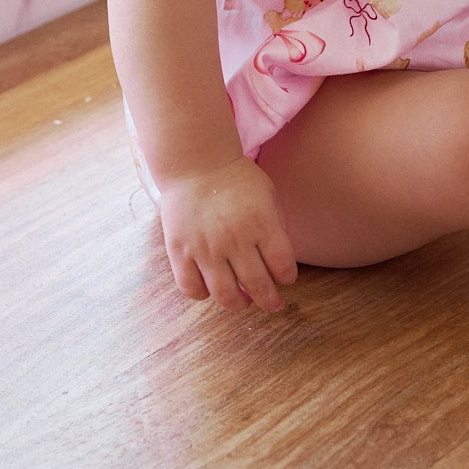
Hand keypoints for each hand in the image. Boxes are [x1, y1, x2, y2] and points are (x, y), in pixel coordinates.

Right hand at [158, 154, 297, 312]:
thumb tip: (280, 262)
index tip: (286, 278)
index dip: (287, 277)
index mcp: (261, 222)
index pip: (282, 265)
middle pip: (258, 285)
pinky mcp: (180, 252)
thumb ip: (276, 227)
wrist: (197, 163)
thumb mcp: (268, 194)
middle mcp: (234, 239)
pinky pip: (192, 288)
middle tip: (273, 304)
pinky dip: (203, 295)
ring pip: (225, 295)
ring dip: (239, 305)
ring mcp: (205, 248)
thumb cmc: (237, 179)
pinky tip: (212, 289)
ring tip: (244, 302)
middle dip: (270, 301)